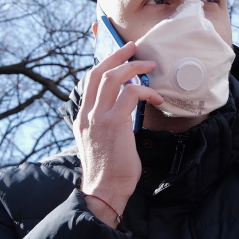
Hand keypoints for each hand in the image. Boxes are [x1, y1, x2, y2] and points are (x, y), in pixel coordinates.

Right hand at [74, 42, 162, 226]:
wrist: (103, 191)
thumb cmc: (107, 171)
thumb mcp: (99, 143)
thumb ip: (104, 126)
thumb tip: (123, 114)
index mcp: (82, 118)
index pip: (90, 81)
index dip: (105, 64)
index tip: (119, 57)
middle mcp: (87, 114)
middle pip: (100, 72)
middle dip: (118, 55)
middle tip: (133, 48)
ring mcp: (99, 117)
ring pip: (114, 77)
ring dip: (135, 67)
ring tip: (150, 66)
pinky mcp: (115, 122)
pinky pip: (130, 93)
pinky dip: (145, 91)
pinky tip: (156, 98)